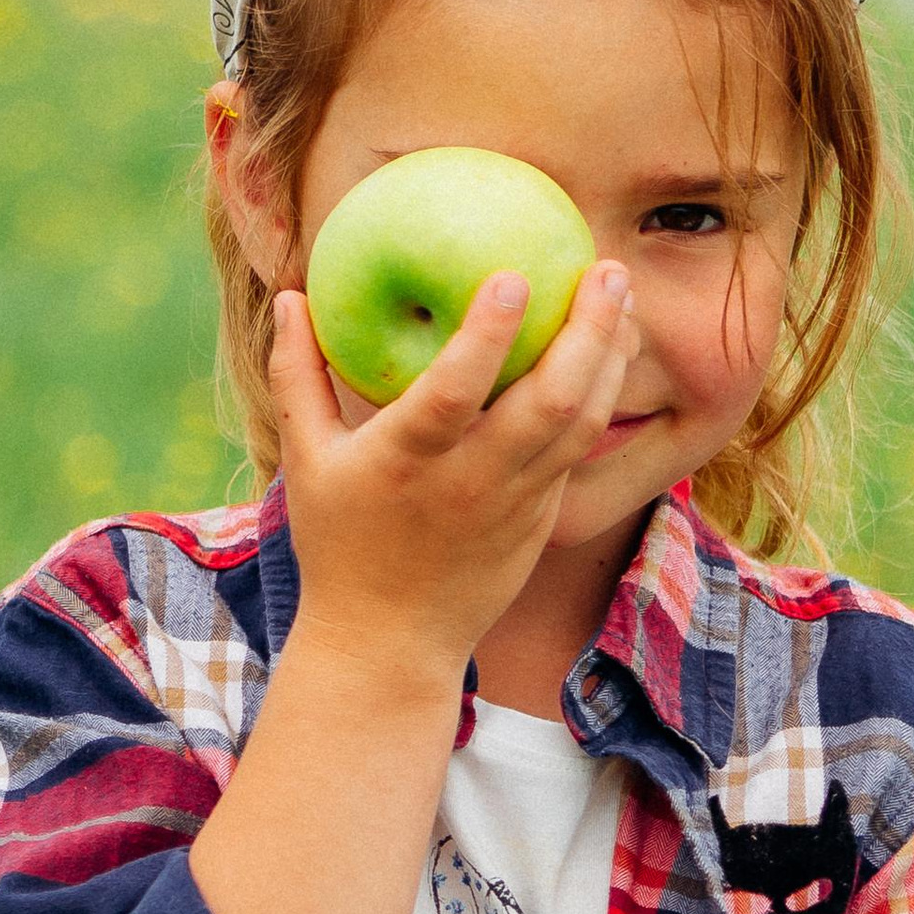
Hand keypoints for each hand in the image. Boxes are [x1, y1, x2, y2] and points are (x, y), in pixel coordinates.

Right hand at [271, 262, 640, 689]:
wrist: (390, 644)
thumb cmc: (340, 543)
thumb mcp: (307, 462)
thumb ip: (296, 375)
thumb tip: (291, 295)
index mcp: (407, 462)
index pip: (453, 392)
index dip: (487, 335)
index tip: (513, 275)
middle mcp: (470, 481)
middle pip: (549, 402)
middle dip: (588, 331)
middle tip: (606, 269)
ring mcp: (516, 504)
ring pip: (582, 423)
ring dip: (611, 356)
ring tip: (622, 294)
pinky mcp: (542, 519)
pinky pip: (580, 448)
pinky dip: (601, 393)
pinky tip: (607, 349)